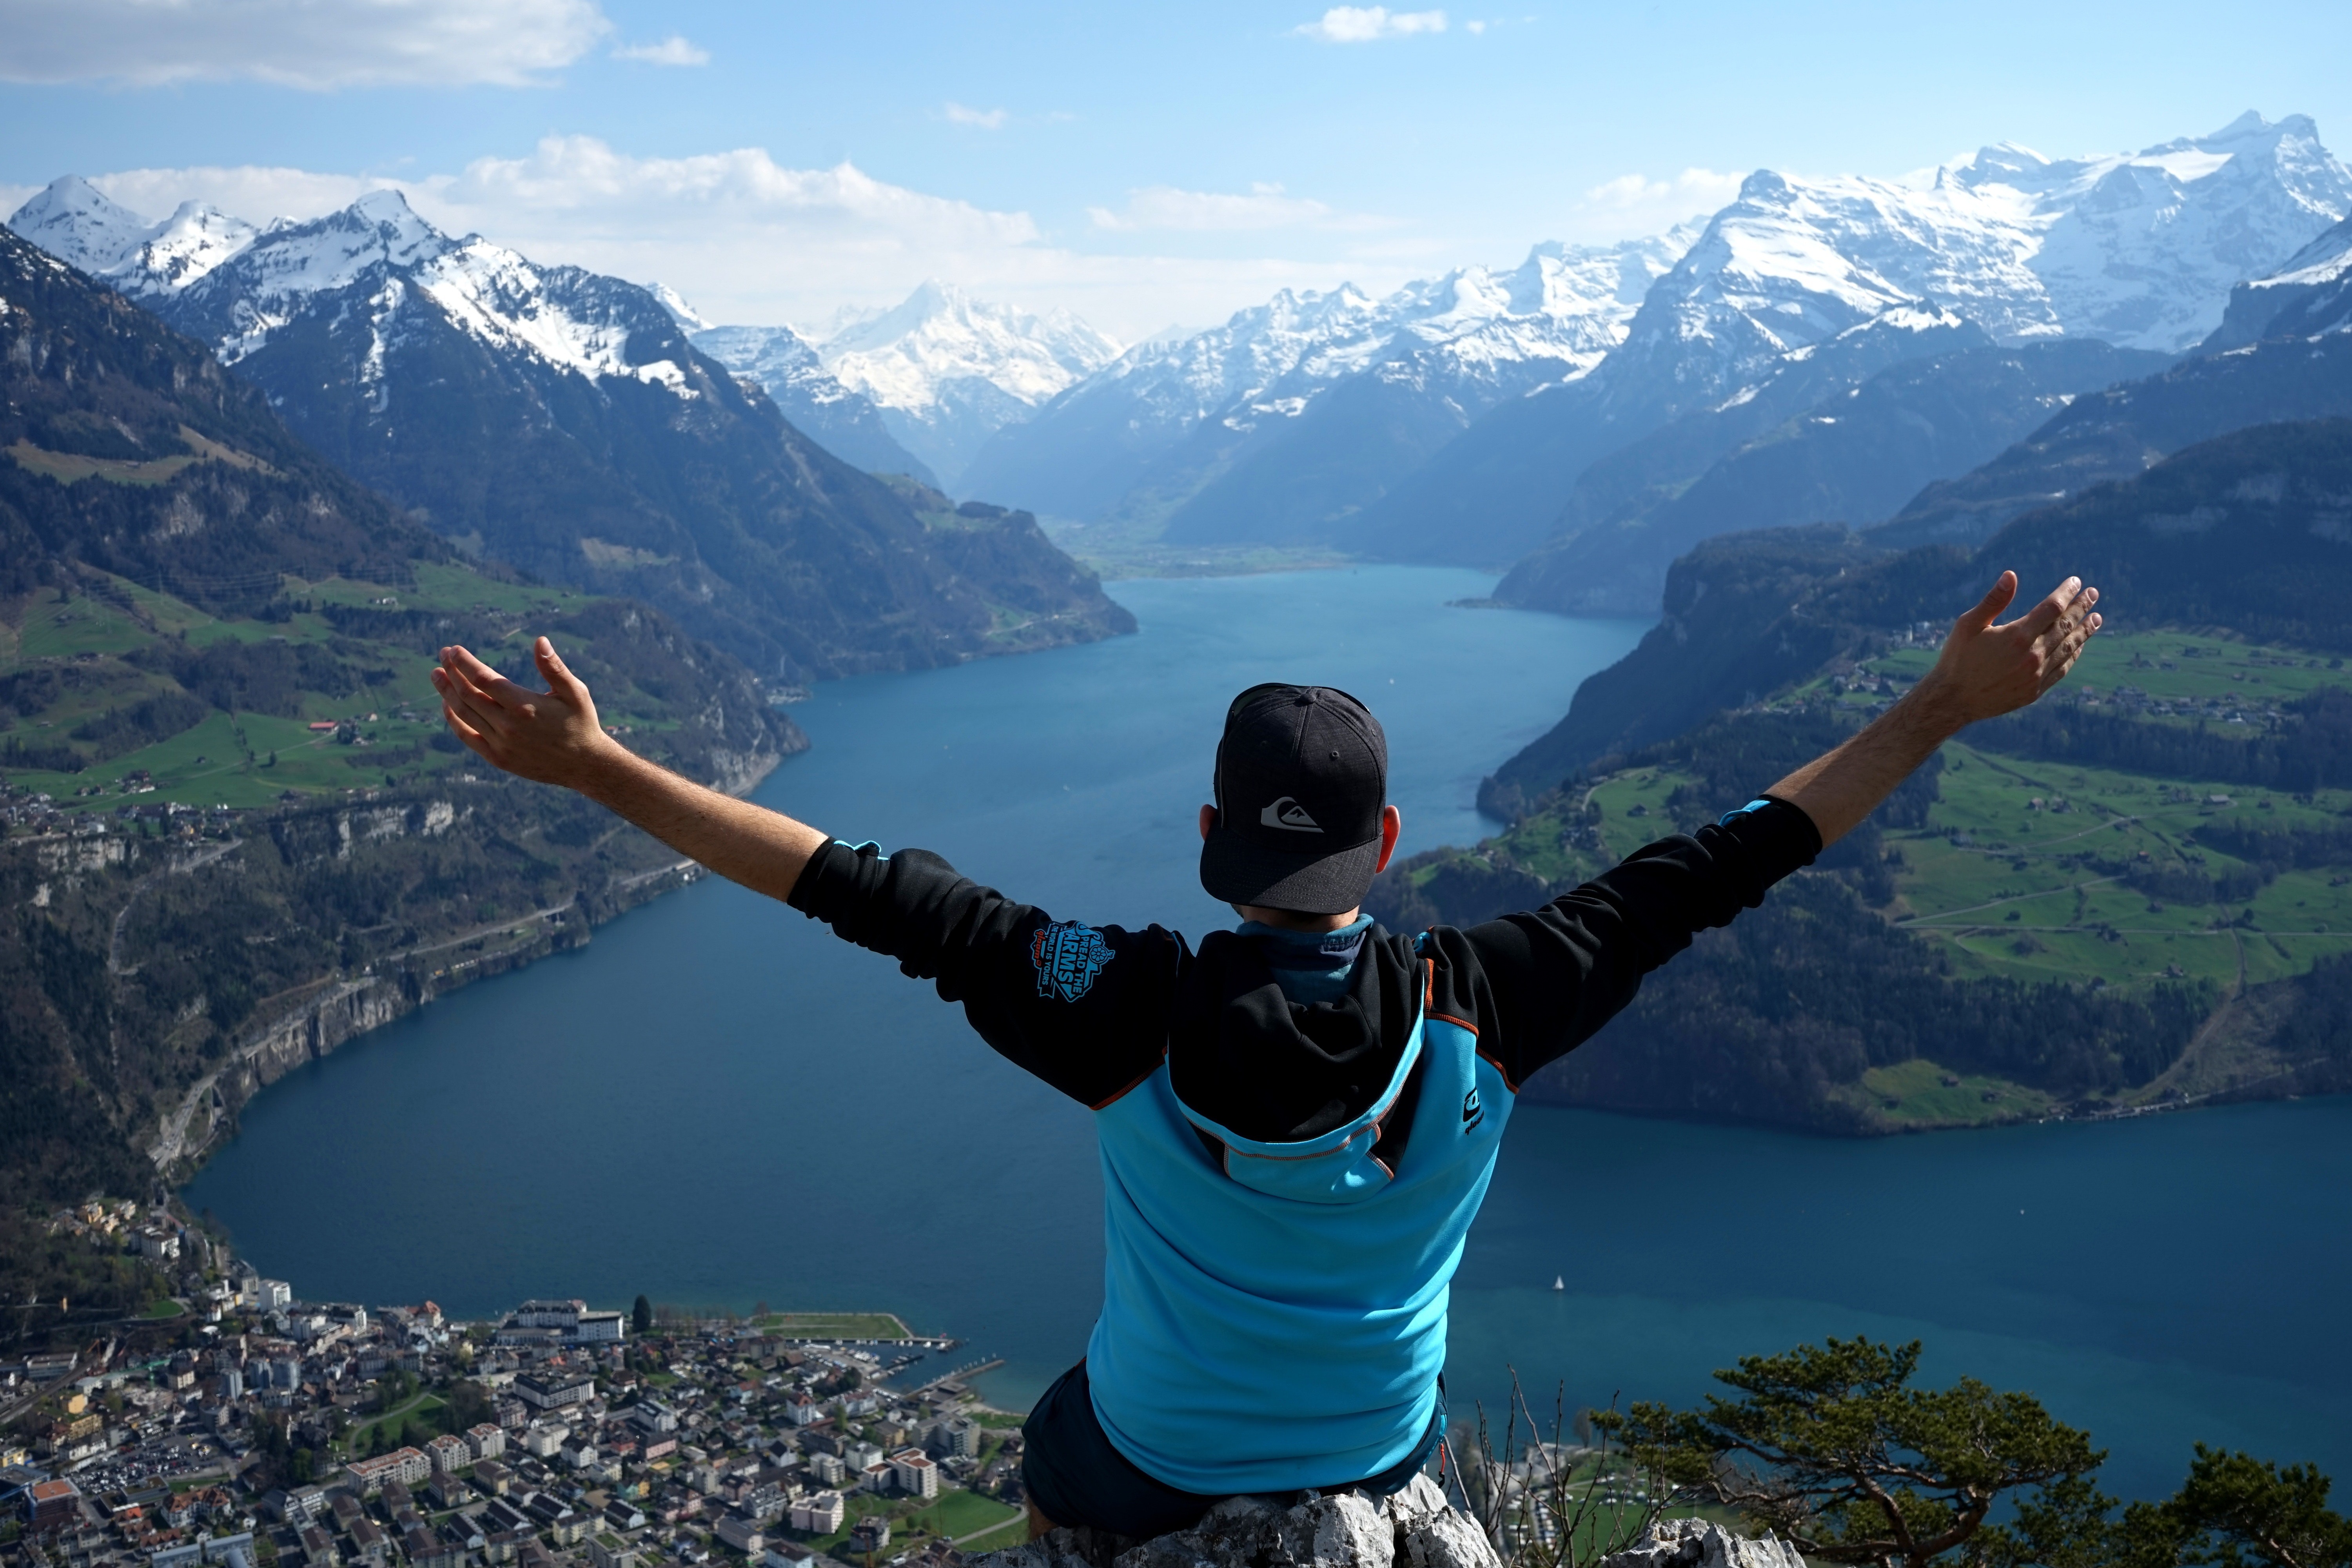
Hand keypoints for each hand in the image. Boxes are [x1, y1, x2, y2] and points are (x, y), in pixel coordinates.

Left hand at [431, 638, 621, 789]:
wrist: (585, 765)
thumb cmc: (581, 722)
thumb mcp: (575, 692)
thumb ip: (554, 667)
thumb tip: (540, 641)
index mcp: (525, 705)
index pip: (483, 679)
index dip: (465, 663)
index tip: (453, 650)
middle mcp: (508, 725)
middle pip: (468, 694)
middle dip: (452, 672)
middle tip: (443, 655)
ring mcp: (501, 744)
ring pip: (464, 714)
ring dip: (446, 692)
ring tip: (437, 675)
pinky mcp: (498, 758)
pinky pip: (467, 736)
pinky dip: (454, 719)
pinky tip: (447, 705)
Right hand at [1922, 571, 2102, 727]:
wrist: (1952, 700)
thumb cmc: (1957, 658)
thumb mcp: (1968, 625)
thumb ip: (1993, 600)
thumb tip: (2011, 575)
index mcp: (2017, 636)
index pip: (2052, 608)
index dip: (2066, 592)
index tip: (2075, 581)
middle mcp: (2032, 655)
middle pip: (2065, 626)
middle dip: (2081, 608)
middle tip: (2093, 594)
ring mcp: (2036, 675)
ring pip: (2069, 648)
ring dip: (2084, 631)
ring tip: (2096, 618)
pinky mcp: (2035, 690)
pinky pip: (2062, 669)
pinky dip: (2074, 654)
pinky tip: (2079, 645)